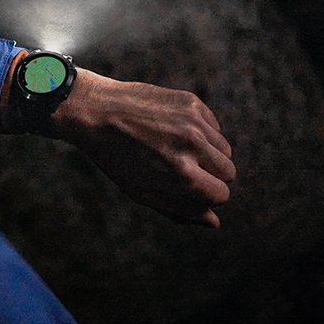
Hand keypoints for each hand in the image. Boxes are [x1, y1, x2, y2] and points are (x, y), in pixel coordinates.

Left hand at [47, 68, 234, 227]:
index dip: (207, 197)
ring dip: (208, 154)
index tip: (190, 191)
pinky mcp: (191, 101)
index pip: (221, 195)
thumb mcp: (143, 192)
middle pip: (228, 172)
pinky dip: (202, 133)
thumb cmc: (116, 158)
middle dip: (212, 177)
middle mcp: (192, 145)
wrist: (95, 111)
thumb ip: (181, 209)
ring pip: (224, 149)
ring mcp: (193, 121)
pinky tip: (174, 131)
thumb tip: (214, 222)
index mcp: (181, 174)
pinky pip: (214, 126)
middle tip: (184, 171)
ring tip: (177, 151)